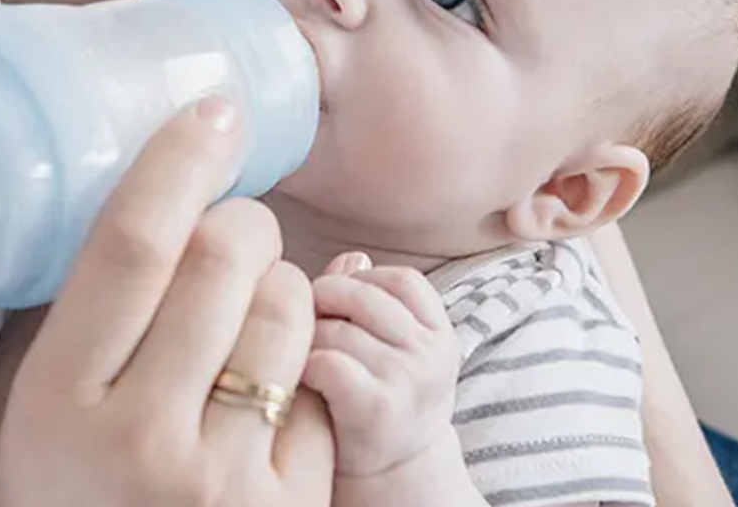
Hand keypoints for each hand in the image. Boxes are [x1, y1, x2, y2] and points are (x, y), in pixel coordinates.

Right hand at [0, 97, 334, 506]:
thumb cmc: (73, 489)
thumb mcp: (41, 407)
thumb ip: (84, 311)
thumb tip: (156, 186)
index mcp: (61, 398)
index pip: (131, 243)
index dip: (179, 159)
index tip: (216, 109)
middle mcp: (139, 440)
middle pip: (225, 255)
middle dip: (243, 223)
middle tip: (231, 238)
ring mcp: (222, 480)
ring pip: (286, 306)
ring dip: (280, 287)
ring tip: (248, 322)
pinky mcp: (290, 506)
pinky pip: (318, 379)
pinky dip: (301, 366)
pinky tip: (264, 400)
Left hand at [303, 255, 458, 478]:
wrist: (390, 479)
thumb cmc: (378, 397)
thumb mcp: (388, 346)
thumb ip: (368, 297)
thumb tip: (350, 258)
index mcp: (440, 333)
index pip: (399, 279)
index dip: (359, 281)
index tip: (337, 304)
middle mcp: (431, 355)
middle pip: (361, 295)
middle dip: (322, 303)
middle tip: (302, 323)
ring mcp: (407, 381)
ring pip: (337, 327)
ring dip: (305, 336)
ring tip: (297, 353)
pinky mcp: (376, 408)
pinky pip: (329, 361)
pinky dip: (305, 364)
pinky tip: (300, 378)